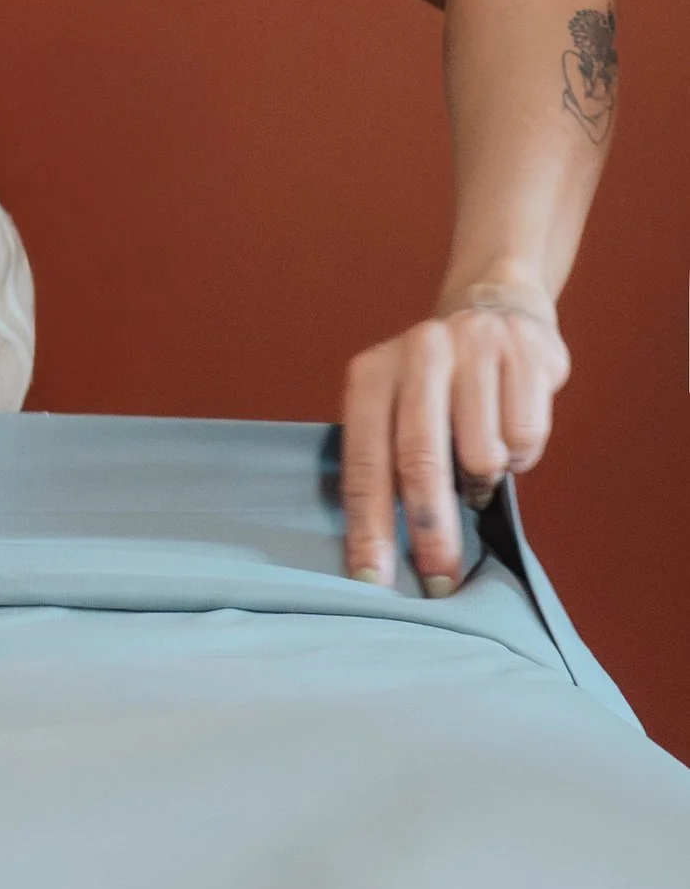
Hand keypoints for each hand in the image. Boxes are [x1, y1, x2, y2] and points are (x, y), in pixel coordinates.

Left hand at [339, 283, 568, 596]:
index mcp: (372, 374)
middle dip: (430, 530)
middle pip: (419, 459)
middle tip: (439, 580)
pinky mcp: (524, 350)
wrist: (497, 307)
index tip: (371, 581)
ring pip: (482, 452)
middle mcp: (418, 353)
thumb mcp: (397, 408)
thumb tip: (385, 554)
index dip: (368, 526)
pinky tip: (510, 435)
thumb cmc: (439, 385)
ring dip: (484, 482)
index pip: (363, 462)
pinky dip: (521, 454)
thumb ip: (389, 462)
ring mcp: (472, 345)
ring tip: (480, 475)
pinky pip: (525, 434)